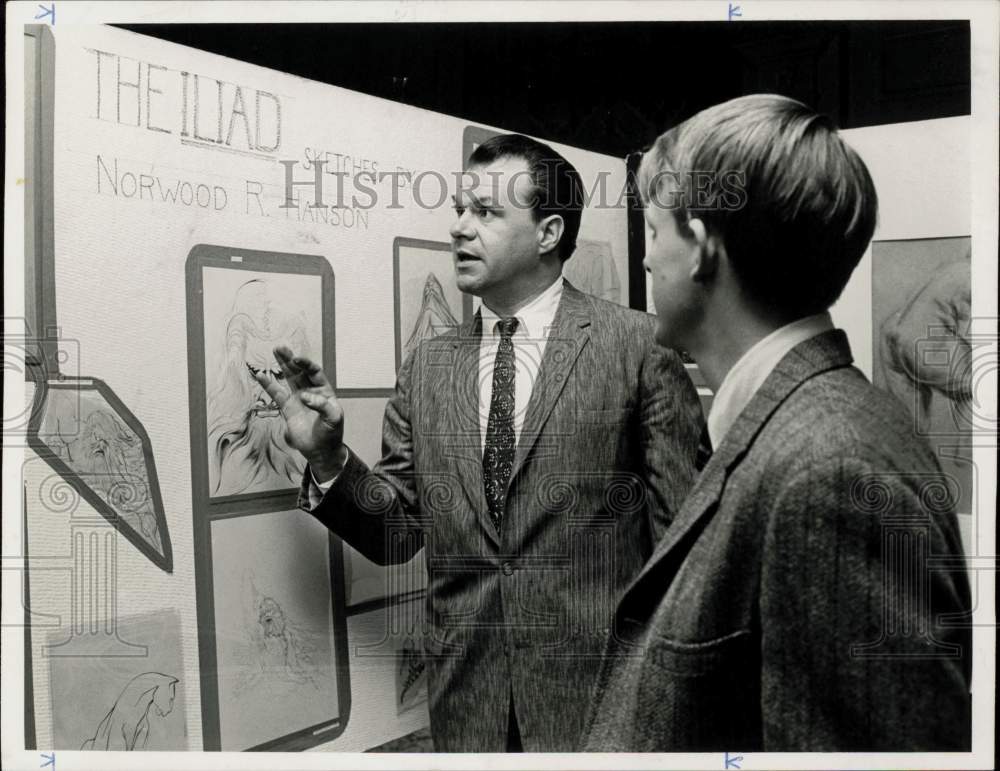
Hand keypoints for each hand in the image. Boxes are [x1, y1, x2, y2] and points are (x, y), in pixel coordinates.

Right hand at [250, 346, 346, 480]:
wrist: (321, 450)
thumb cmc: (331, 433)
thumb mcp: (333, 418)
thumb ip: (322, 406)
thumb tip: (305, 397)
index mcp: (324, 391)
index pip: (314, 372)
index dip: (306, 365)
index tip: (297, 360)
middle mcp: (310, 391)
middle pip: (299, 371)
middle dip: (291, 359)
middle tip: (281, 348)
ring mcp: (298, 398)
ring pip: (288, 378)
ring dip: (282, 366)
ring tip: (275, 351)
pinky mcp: (288, 408)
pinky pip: (277, 394)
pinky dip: (269, 385)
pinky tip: (261, 376)